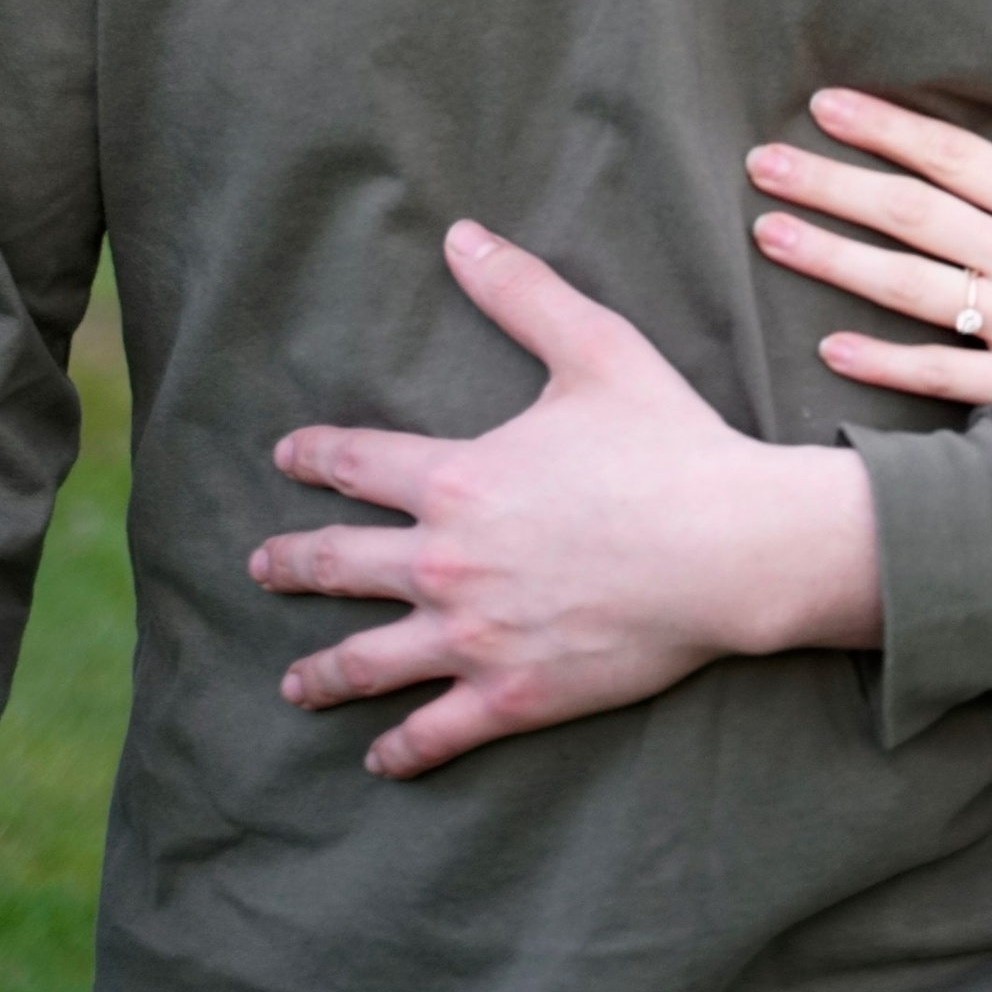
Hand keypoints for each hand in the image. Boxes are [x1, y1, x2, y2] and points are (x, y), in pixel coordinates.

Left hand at [252, 221, 880, 777]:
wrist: (730, 547)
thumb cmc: (669, 444)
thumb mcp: (595, 349)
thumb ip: (521, 292)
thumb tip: (461, 233)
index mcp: (456, 478)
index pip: (357, 463)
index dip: (314, 457)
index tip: (287, 457)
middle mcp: (445, 561)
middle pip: (341, 564)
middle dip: (293, 565)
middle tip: (262, 569)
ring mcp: (474, 635)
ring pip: (370, 661)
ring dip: (322, 672)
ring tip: (293, 683)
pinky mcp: (513, 695)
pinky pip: (437, 731)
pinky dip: (401, 749)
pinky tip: (380, 757)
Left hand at [750, 91, 991, 454]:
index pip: (953, 155)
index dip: (884, 128)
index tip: (825, 104)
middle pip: (911, 211)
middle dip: (831, 183)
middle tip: (760, 162)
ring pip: (910, 285)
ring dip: (834, 258)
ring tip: (771, 233)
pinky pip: (945, 374)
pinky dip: (885, 362)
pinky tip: (832, 346)